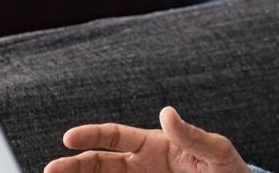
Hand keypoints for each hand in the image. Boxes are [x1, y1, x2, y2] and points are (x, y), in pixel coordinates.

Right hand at [44, 106, 248, 172]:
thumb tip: (167, 113)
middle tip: (50, 169)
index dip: (91, 134)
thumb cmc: (227, 169)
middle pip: (98, 162)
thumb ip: (192, 135)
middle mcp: (141, 164)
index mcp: (154, 144)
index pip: (115, 135)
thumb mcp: (215, 151)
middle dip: (74, 164)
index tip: (69, 138)